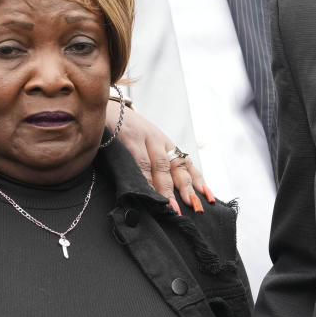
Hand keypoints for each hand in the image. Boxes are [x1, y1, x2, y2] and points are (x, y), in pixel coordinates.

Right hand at [109, 99, 214, 213]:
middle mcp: (160, 142)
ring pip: (160, 167)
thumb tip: (166, 196)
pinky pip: (139, 163)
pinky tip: (148, 193)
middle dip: (187, 189)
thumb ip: (155, 167)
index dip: (199, 182)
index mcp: (166, 145)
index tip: (209, 199)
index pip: (187, 165)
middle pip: (177, 168)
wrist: (106, 109)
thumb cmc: (127, 133)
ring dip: (166, 190)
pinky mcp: (128, 139)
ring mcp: (145, 140)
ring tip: (172, 208)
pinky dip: (144, 180)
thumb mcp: (146, 146)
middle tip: (194, 208)